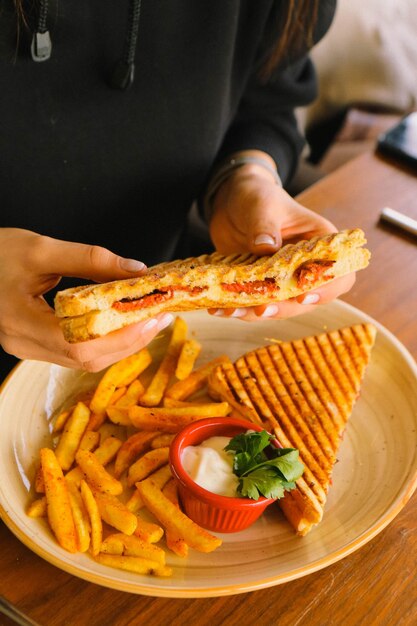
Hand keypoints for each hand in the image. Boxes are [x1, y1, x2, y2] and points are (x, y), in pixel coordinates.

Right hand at [0, 228, 172, 370]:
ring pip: (83, 359)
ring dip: (119, 343)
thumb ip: (90, 260)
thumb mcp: (41, 249)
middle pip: (87, 358)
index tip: (153, 318)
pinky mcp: (32, 344)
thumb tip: (135, 271)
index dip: (121, 336)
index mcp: (20, 321)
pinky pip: (74, 352)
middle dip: (130, 341)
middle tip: (160, 318)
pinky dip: (102, 341)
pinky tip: (120, 324)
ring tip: (148, 320)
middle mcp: (23, 344)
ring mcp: (26, 348)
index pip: (80, 345)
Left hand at [208, 155, 354, 320]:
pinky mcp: (259, 286)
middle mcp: (305, 266)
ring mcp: (281, 279)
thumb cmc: (257, 195)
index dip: (325, 289)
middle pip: (306, 299)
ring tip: (232, 311)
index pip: (337, 273)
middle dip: (283, 308)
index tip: (302, 296)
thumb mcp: (262, 205)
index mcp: (320, 244)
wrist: (232, 201)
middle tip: (261, 310)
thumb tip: (266, 247)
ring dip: (255, 313)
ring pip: (277, 306)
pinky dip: (237, 308)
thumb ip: (265, 225)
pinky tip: (218, 308)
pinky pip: (252, 303)